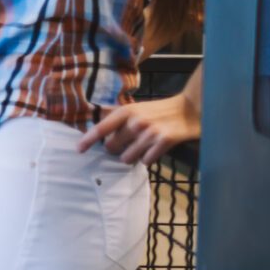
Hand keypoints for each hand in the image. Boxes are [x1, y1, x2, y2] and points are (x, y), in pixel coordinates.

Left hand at [79, 96, 200, 163]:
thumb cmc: (159, 110)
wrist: (191, 109)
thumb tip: (93, 121)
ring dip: (132, 156)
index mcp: (126, 111)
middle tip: (128, 144)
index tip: (79, 150)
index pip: (101, 128)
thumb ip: (116, 116)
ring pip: (127, 158)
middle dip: (117, 150)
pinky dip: (148, 158)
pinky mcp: (164, 142)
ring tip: (142, 147)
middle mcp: (136, 122)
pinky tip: (154, 149)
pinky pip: (146, 161)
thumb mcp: (136, 107)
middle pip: (112, 148)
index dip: (88, 140)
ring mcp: (150, 132)